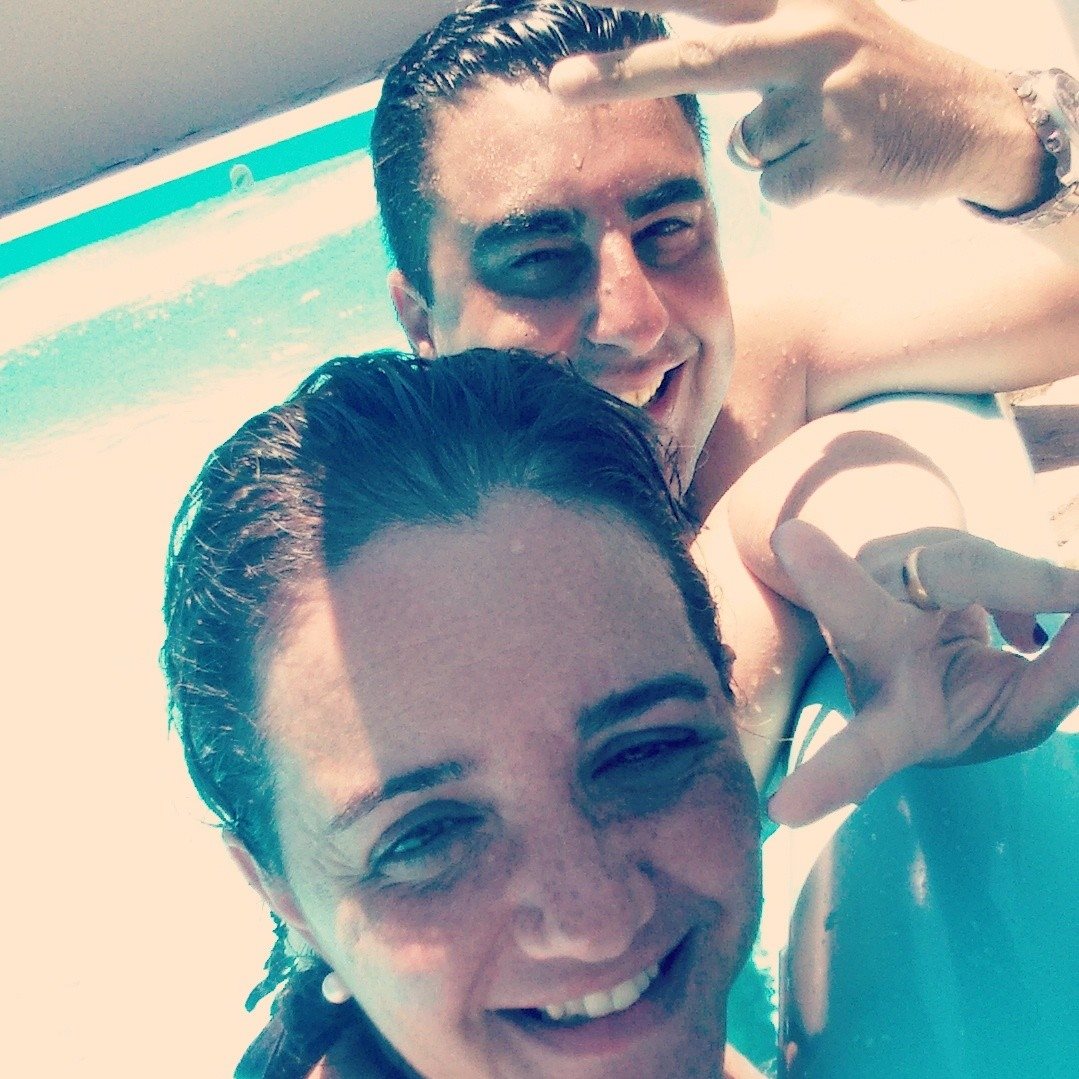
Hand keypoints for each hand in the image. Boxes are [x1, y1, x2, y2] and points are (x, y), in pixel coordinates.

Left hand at [548, 0, 1044, 209]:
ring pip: (750, 147)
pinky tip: (846, 164)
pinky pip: (778, 187)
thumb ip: (757, 43)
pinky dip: (801, 185)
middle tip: (560, 84)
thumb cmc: (881, 82)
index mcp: (803, 3)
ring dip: (776, 152)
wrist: (975, 123)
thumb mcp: (828, 34)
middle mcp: (812, 36)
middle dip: (624, 76)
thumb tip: (691, 70)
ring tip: (832, 133)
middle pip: (700, 61)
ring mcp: (828, 95)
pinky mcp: (840, 153)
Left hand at [766, 520, 1078, 825]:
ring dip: (1011, 580)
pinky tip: (1007, 612)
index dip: (831, 781)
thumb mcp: (1021, 710)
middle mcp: (864, 655)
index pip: (864, 756)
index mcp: (896, 724)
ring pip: (946, 560)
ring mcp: (863, 596)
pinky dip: (1005, 569)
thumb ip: (1064, 676)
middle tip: (790, 539)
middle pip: (855, 612)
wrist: (938, 656)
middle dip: (829, 579)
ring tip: (1025, 628)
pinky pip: (954, 545)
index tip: (786, 808)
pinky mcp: (876, 555)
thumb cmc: (970, 700)